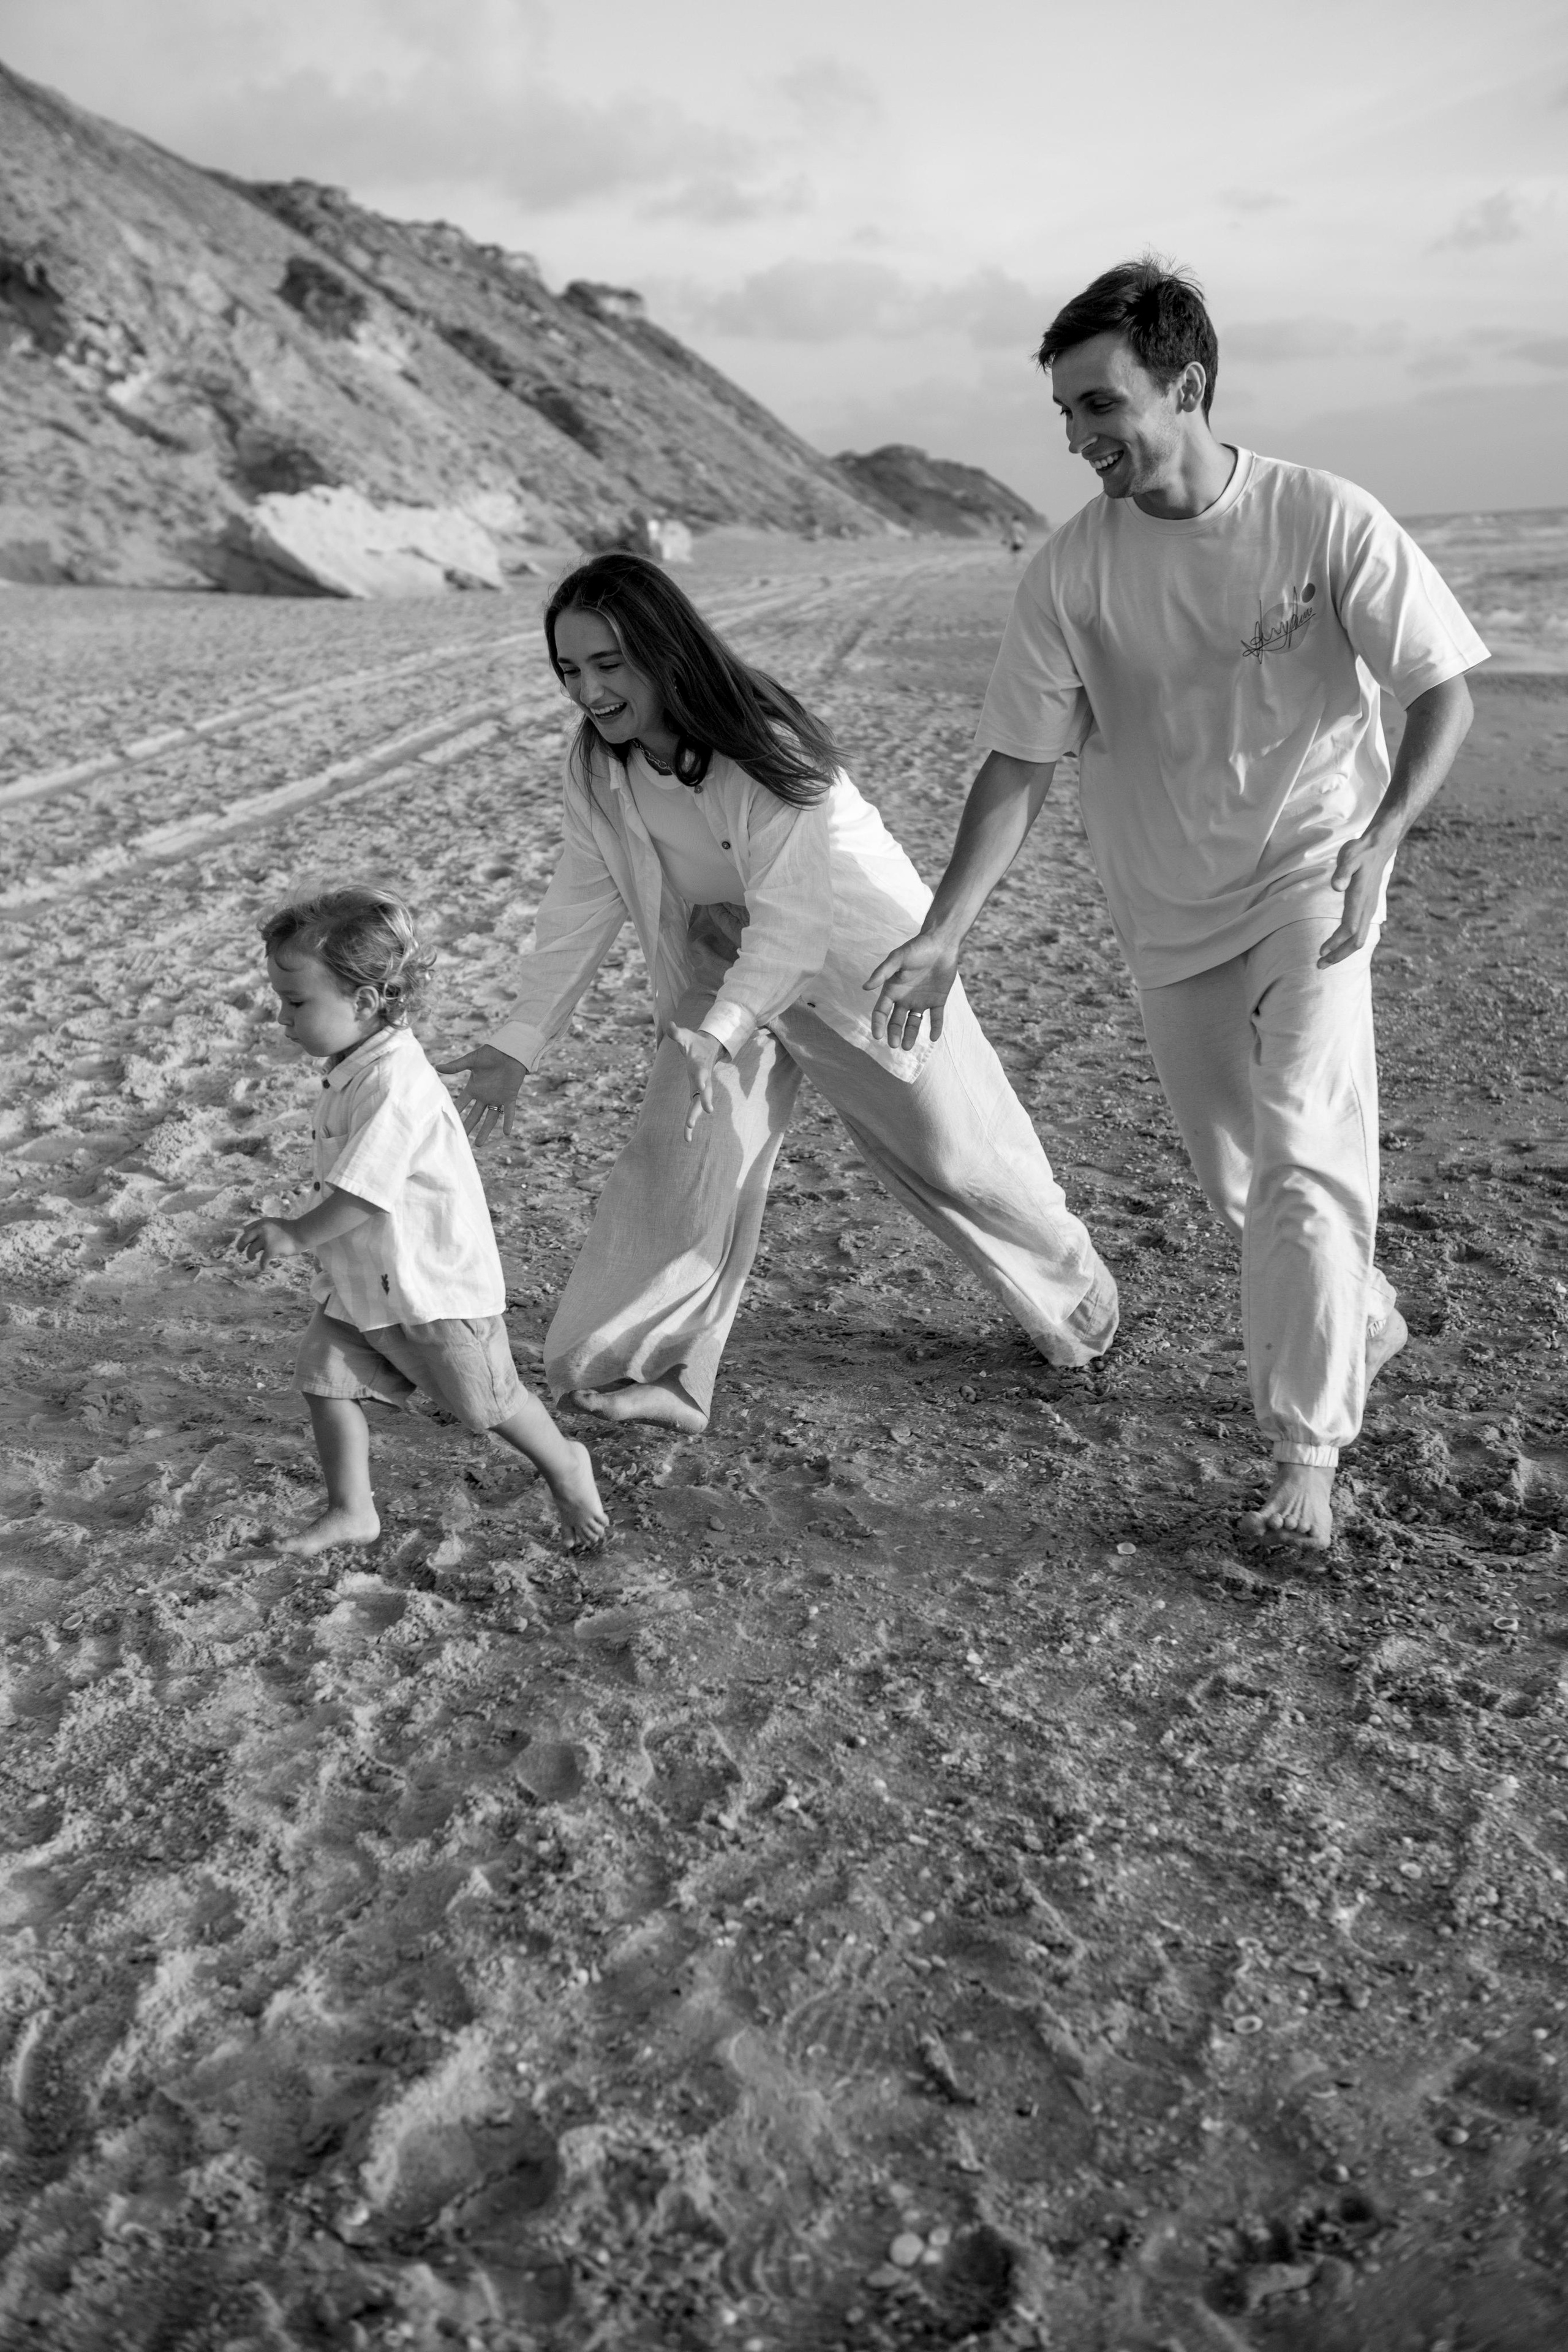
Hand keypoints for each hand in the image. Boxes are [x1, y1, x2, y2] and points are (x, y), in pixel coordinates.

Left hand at [239, 1215, 301, 1266]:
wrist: (302, 1232)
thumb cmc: (291, 1229)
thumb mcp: (275, 1223)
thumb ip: (265, 1227)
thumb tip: (256, 1237)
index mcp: (262, 1223)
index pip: (247, 1229)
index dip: (247, 1236)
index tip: (249, 1241)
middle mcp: (262, 1230)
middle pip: (244, 1239)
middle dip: (240, 1245)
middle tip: (239, 1250)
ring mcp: (266, 1240)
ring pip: (251, 1250)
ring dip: (250, 1256)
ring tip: (252, 1258)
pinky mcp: (271, 1250)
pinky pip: (263, 1260)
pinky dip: (262, 1265)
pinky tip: (262, 1268)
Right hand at [431, 1043, 526, 1145]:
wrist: (509, 1050)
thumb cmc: (490, 1053)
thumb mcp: (471, 1060)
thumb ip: (456, 1066)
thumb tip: (437, 1067)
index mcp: (474, 1088)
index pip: (462, 1103)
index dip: (455, 1112)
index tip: (446, 1123)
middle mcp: (484, 1096)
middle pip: (474, 1115)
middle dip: (468, 1127)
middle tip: (460, 1139)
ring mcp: (497, 1098)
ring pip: (490, 1118)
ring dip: (485, 1131)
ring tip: (478, 1144)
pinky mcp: (510, 1097)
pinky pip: (509, 1112)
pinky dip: (508, 1121)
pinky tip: (507, 1132)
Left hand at [671, 1025, 724, 1141]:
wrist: (708, 1050)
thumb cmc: (695, 1043)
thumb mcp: (685, 1036)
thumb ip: (677, 1033)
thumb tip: (670, 1025)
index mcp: (700, 1066)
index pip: (701, 1073)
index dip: (702, 1079)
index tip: (703, 1087)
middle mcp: (703, 1080)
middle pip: (703, 1093)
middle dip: (703, 1103)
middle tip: (705, 1113)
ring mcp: (701, 1089)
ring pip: (698, 1106)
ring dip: (693, 1119)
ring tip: (688, 1137)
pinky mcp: (697, 1094)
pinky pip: (694, 1110)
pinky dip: (691, 1123)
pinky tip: (687, 1137)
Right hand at [863, 931, 959, 1050]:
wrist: (941, 942)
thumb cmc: (916, 948)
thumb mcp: (897, 958)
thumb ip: (882, 973)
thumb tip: (865, 987)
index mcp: (892, 989)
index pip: (881, 1011)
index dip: (878, 1024)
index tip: (877, 1036)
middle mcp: (905, 998)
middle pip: (896, 1021)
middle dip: (894, 1034)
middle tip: (895, 1045)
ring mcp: (921, 1000)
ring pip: (914, 1023)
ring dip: (910, 1035)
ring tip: (907, 1046)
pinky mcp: (937, 1000)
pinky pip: (936, 1018)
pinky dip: (935, 1028)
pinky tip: (933, 1037)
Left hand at [1318, 827, 1395, 966]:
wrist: (1378, 847)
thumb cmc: (1360, 852)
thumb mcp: (1349, 857)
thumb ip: (1342, 872)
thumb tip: (1336, 886)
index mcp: (1360, 898)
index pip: (1349, 927)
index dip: (1336, 942)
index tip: (1321, 951)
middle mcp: (1367, 908)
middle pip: (1356, 940)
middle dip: (1338, 955)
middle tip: (1319, 965)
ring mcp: (1369, 909)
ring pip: (1359, 939)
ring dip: (1342, 952)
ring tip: (1324, 961)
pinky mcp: (1368, 909)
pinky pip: (1360, 932)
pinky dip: (1347, 943)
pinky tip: (1336, 947)